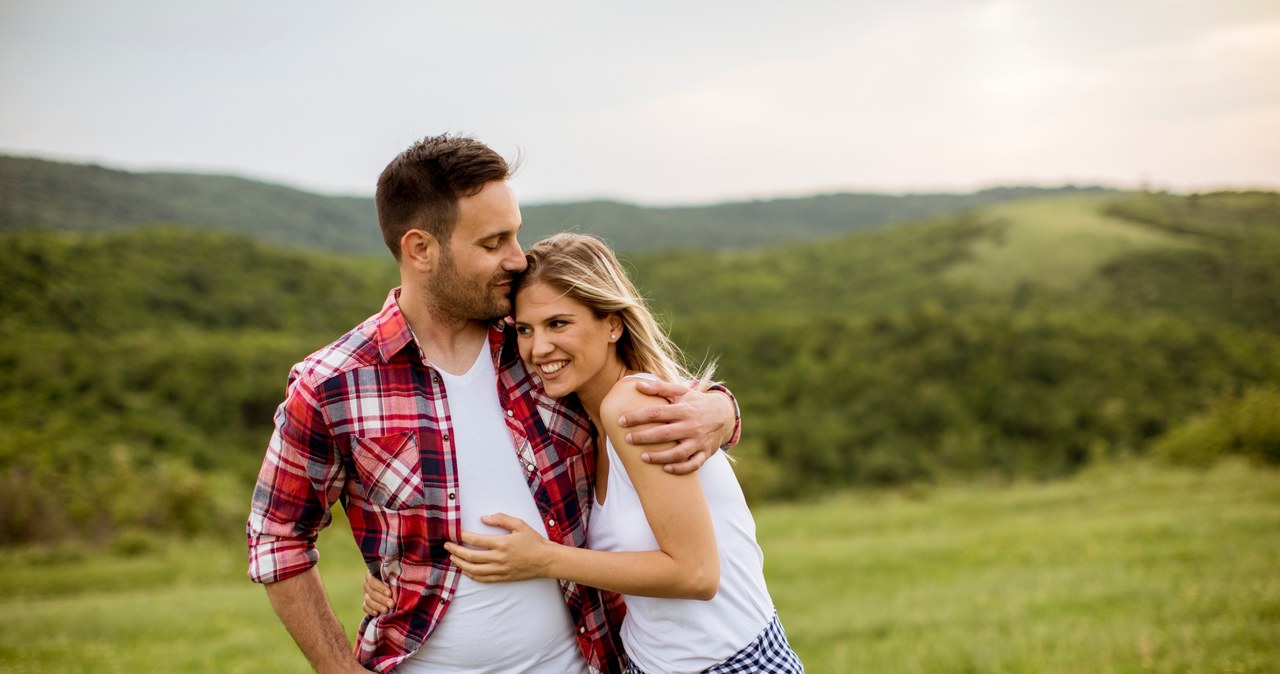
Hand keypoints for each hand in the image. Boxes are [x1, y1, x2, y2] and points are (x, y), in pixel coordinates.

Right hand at [362, 573, 393, 617]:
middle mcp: (367, 584)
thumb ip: (393, 577)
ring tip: (386, 610)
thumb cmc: (395, 577)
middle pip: (372, 592)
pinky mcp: (366, 602)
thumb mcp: (394, 574)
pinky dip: (370, 610)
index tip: (390, 594)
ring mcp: (366, 594)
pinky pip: (365, 607)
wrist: (394, 585)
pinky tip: (377, 613)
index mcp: (371, 574)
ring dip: (378, 606)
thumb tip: (396, 580)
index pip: (373, 581)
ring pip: (368, 600)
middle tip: (392, 604)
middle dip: (382, 599)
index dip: (380, 588)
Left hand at [444, 513, 554, 582]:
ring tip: (453, 558)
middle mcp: (498, 558)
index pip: (476, 540)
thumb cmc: (534, 541)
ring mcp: (500, 570)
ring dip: (460, 564)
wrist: (546, 560)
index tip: (455, 532)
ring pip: (474, 570)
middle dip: (456, 551)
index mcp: (502, 543)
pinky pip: (483, 579)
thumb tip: (484, 518)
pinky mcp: (502, 578)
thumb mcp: (519, 524)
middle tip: (447, 546)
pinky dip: (471, 575)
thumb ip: (501, 519)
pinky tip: (465, 570)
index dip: (463, 536)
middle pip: (471, 556)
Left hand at [616, 381, 733, 474]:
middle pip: (664, 434)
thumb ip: (659, 388)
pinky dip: (680, 468)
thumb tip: (637, 385)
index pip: (656, 413)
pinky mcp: (705, 453)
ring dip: (660, 457)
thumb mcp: (681, 391)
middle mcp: (691, 426)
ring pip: (678, 453)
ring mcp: (699, 441)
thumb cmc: (696, 402)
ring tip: (643, 457)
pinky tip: (665, 469)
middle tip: (627, 439)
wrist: (724, 414)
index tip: (621, 421)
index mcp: (683, 410)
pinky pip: (693, 464)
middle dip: (644, 437)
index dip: (637, 417)